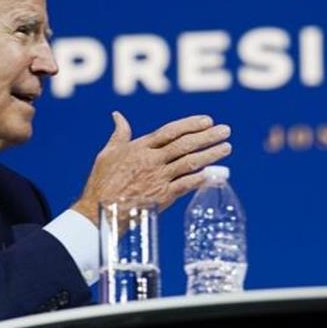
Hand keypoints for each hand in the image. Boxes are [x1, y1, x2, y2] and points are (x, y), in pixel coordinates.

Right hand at [71, 111, 231, 224]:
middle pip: (185, 145)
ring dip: (210, 155)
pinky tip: (213, 173)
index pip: (171, 131)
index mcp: (140, 147)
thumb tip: (117, 115)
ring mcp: (159, 179)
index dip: (191, 124)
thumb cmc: (101, 182)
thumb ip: (119, 133)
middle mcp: (152, 161)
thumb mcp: (107, 153)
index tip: (208, 120)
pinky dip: (200, 179)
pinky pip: (186, 186)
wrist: (100, 212)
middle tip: (226, 131)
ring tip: (226, 148)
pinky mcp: (162, 197)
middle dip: (208, 137)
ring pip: (190, 163)